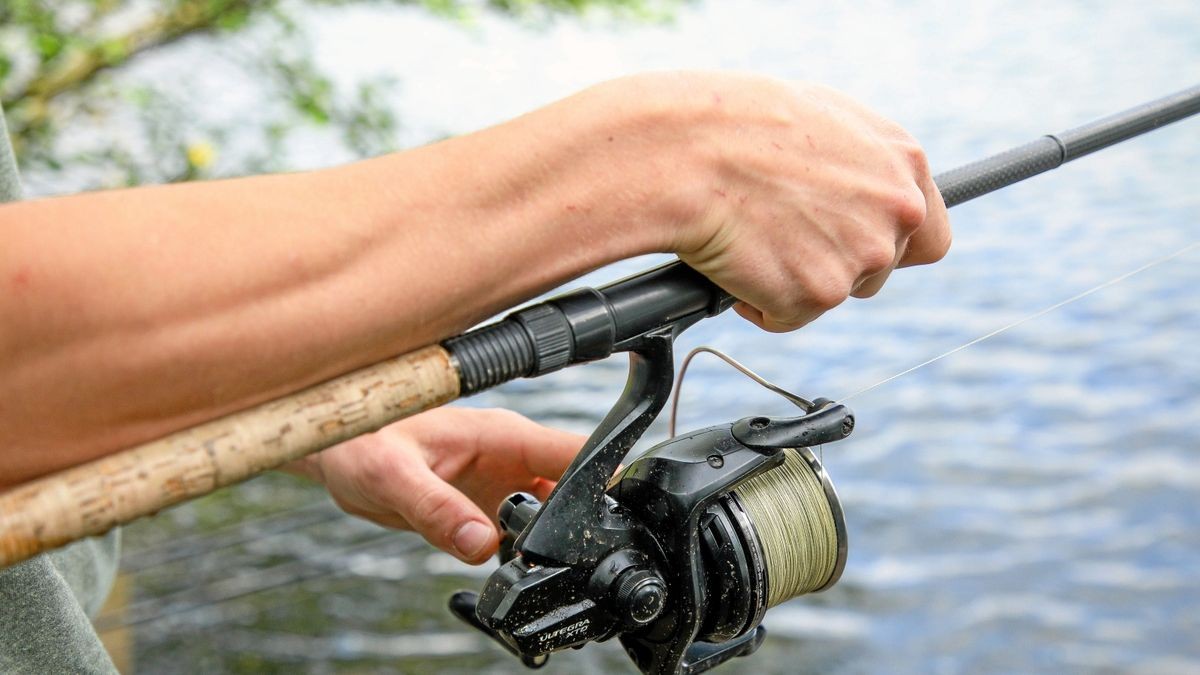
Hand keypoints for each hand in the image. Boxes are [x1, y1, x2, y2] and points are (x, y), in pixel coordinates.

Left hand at [288, 407, 584, 563]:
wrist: (338, 455)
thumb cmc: (358, 444)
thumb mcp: (391, 477)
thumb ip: (436, 510)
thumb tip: (481, 542)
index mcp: (501, 435)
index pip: (574, 450)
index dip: (605, 478)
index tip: (615, 514)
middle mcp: (511, 457)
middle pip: (576, 487)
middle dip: (581, 521)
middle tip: (568, 557)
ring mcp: (505, 482)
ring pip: (556, 512)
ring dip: (554, 539)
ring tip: (537, 564)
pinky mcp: (492, 506)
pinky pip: (526, 530)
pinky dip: (529, 550)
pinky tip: (515, 566)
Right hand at [577, 72, 950, 331]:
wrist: (691, 152)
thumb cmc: (740, 124)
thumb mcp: (822, 120)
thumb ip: (859, 163)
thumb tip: (854, 188)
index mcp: (904, 165)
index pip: (930, 236)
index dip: (893, 247)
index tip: (864, 250)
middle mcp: (896, 214)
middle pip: (879, 273)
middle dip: (834, 264)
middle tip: (783, 236)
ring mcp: (860, 259)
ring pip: (830, 294)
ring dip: (792, 279)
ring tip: (750, 235)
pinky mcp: (816, 296)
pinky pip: (784, 316)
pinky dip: (756, 301)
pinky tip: (733, 259)